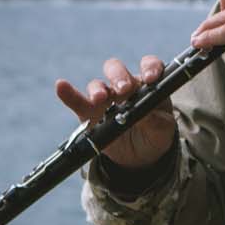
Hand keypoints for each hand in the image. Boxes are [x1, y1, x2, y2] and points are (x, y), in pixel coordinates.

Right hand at [55, 55, 176, 168]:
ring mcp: (106, 98)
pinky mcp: (89, 112)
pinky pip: (77, 100)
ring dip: (98, 89)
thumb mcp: (163, 130)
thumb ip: (157, 121)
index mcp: (148, 86)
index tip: (151, 78)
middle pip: (117, 70)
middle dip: (119, 76)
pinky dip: (68, 93)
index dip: (149, 67)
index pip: (149, 66)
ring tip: (100, 98)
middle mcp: (125, 87)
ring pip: (98, 84)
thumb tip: (146, 115)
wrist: (140, 157)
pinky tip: (61, 86)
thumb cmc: (155, 135)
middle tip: (124, 89)